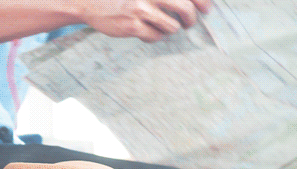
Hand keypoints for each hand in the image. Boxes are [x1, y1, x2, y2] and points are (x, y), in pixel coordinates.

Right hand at [83, 0, 213, 41]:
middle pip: (185, 8)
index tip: (206, 8)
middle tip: (188, 23)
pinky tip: (143, 29)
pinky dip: (153, 36)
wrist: (90, 1)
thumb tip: (196, 4)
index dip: (202, 1)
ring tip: (157, 24)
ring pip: (172, 26)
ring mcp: (140, 9)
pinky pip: (156, 37)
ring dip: (168, 28)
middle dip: (190, 19)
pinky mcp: (132, 25)